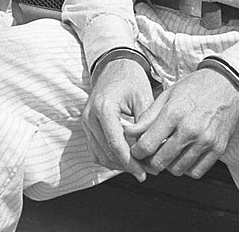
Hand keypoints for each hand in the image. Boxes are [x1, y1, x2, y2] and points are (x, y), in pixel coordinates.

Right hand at [82, 59, 155, 180]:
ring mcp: (86, 122)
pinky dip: (110, 158)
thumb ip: (144, 125)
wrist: (115, 65)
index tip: (145, 172)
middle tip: (147, 172)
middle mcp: (90, 116)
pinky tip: (126, 160)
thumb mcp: (143, 98)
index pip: (116, 145)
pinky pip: (96, 150)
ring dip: (118, 165)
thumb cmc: (131, 78)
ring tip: (139, 168)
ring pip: (100, 155)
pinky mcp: (87, 126)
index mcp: (104, 108)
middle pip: (107, 153)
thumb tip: (151, 151)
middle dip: (127, 166)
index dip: (131, 162)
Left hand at [128, 68, 238, 178]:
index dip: (137, 151)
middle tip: (151, 153)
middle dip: (151, 160)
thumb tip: (129, 132)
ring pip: (178, 170)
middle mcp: (190, 130)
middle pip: (160, 162)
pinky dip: (187, 168)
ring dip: (169, 165)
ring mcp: (205, 141)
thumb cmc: (195, 87)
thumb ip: (148, 117)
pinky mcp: (218, 149)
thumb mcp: (167, 96)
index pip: (147, 145)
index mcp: (174, 114)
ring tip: (169, 152)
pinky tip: (184, 156)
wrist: (226, 84)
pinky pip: (197, 172)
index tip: (137, 150)